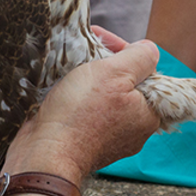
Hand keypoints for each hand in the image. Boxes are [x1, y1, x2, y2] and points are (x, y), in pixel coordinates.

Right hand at [3, 37, 160, 184]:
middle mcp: (134, 130)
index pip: (145, 73)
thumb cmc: (80, 114)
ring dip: (90, 81)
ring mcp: (110, 139)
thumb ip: (138, 58)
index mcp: (148, 114)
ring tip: (72, 68)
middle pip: (125, 84)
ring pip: (105, 98)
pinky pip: (88, 113)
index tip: (103, 42)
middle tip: (86, 52)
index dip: (124, 52)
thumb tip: (150, 50)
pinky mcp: (87, 143)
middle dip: (106, 66)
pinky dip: (78, 99)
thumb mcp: (114, 73)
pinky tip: (65, 90)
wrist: (45, 154)